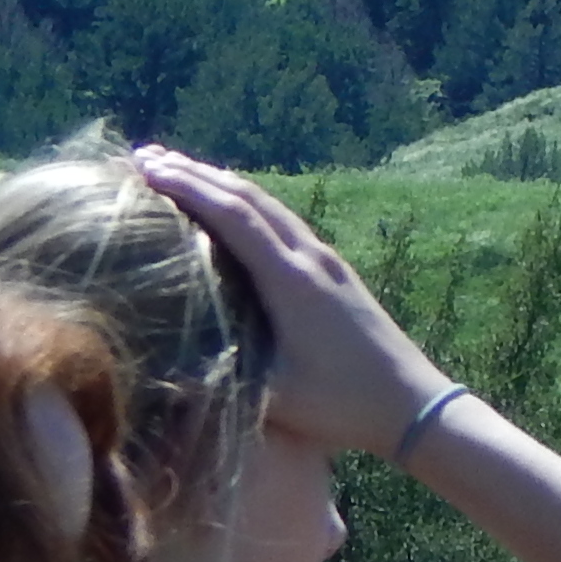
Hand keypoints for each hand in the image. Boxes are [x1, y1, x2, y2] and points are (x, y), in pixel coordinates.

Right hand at [129, 148, 457, 460]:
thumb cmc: (344, 405)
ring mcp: (328, 263)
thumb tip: (154, 371)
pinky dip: (249, 205)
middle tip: (146, 156)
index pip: (234, 215)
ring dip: (223, 183)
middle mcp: (312, 260)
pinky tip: (233, 210)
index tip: (145, 168)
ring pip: (270, 206)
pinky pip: (286, 223)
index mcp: (293, 280)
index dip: (188, 187)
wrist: (415, 405)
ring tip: (179, 170)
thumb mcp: (275, 398)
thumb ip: (218, 381)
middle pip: (250, 197)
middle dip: (196, 172)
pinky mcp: (337, 274)